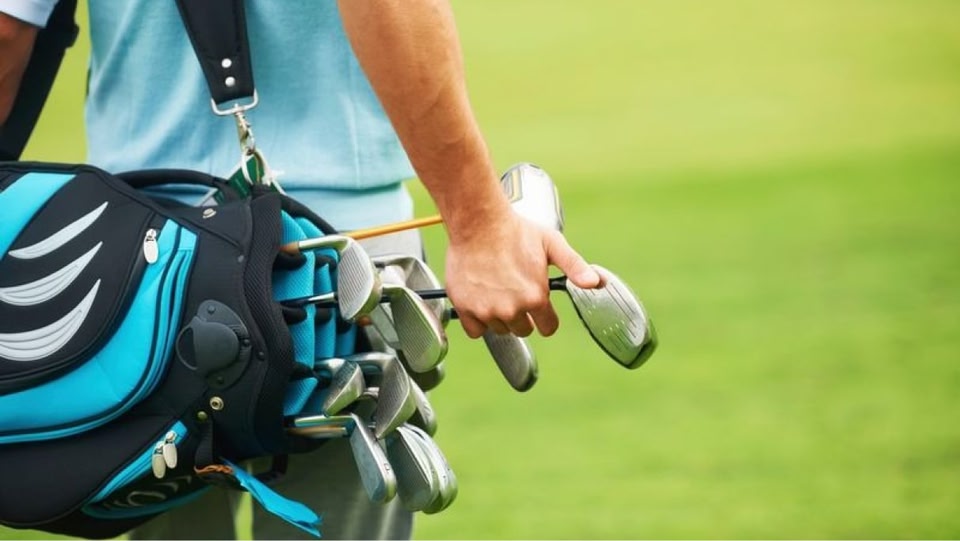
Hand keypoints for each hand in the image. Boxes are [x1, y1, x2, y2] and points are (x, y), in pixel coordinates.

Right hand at [444, 211, 600, 338]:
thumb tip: (597, 283)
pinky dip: (478, 320)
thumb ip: (575, 266)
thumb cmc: (515, 231)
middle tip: (515, 290)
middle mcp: (512, 309)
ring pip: (499, 329)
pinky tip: (481, 299)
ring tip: (497, 289)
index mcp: (535, 297)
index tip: (539, 305)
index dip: (546, 316)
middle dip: (522, 315)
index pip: (548, 328)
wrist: (478, 222)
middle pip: (523, 330)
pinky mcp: (465, 308)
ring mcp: (487, 310)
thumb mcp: (552, 244)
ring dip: (500, 316)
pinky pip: (476, 330)